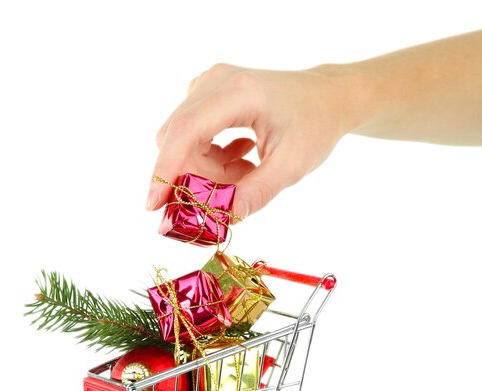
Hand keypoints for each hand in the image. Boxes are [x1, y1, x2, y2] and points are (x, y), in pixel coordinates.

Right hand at [146, 64, 361, 217]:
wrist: (328, 98)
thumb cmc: (315, 125)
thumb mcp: (292, 165)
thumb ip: (257, 191)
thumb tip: (224, 218)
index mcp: (238, 92)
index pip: (185, 132)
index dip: (165, 170)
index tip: (154, 204)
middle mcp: (216, 82)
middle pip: (178, 139)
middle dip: (194, 176)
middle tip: (231, 193)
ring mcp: (209, 85)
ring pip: (183, 141)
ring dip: (207, 169)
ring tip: (246, 171)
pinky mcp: (208, 95)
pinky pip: (192, 136)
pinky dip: (211, 158)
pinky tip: (242, 158)